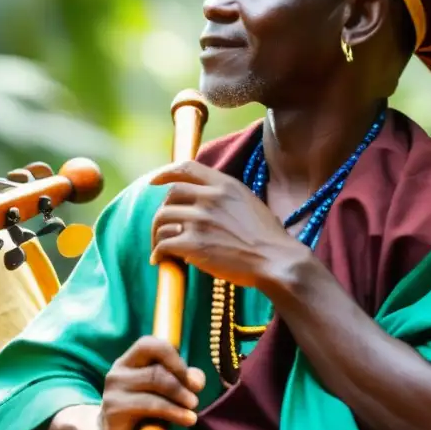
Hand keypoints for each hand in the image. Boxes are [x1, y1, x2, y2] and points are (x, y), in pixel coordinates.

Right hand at [99, 337, 205, 429]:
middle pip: (156, 369)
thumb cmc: (143, 413)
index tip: (189, 378)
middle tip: (195, 400)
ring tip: (193, 412)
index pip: (148, 345)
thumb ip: (182, 381)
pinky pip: (151, 405)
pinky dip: (175, 412)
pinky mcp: (115, 413)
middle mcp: (117, 374)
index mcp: (127, 363)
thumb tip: (197, 379)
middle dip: (182, 384)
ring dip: (181, 397)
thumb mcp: (164, 394)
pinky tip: (188, 419)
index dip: (172, 356)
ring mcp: (113, 393)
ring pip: (155, 384)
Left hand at [148, 161, 310, 287]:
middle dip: (162, 212)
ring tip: (160, 246)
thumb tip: (202, 199)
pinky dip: (158, 253)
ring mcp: (199, 221)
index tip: (153, 182)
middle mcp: (209, 198)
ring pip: (162, 220)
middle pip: (170, 196)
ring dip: (157, 234)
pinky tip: (159, 260)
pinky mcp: (193, 244)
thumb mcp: (249, 202)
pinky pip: (163, 244)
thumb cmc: (268, 237)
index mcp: (225, 185)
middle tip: (163, 227)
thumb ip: (224, 196)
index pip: (187, 169)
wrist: (276, 261)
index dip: (165, 173)